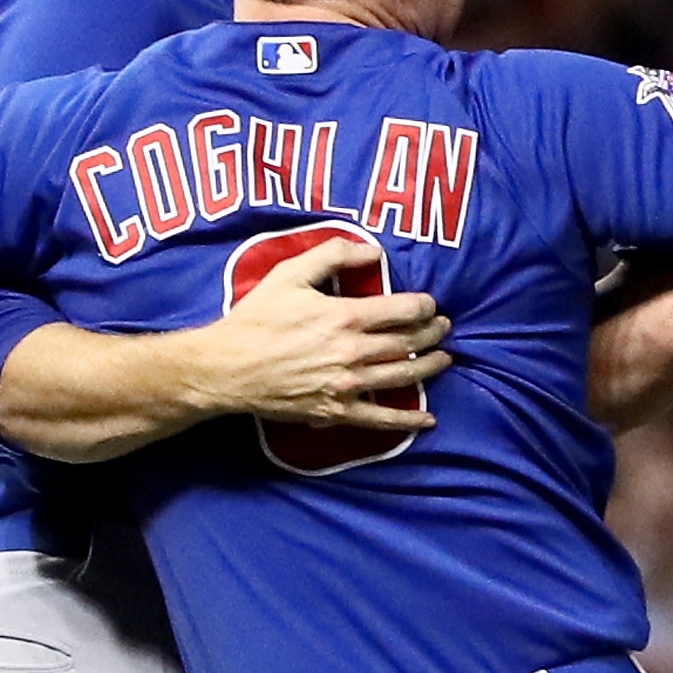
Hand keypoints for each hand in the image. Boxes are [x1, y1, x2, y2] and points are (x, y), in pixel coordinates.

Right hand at [189, 234, 449, 430]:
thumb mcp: (290, 273)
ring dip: (430, 367)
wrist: (228, 368)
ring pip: (403, 377)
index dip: (425, 306)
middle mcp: (353, 352)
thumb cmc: (257, 318)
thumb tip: (374, 251)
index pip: (404, 310)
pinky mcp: (336, 411)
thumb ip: (333, 254)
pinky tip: (427, 420)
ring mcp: (347, 385)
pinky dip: (408, 421)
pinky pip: (381, 419)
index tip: (429, 304)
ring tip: (444, 359)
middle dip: (433, 333)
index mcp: (345, 316)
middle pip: (409, 343)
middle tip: (443, 327)